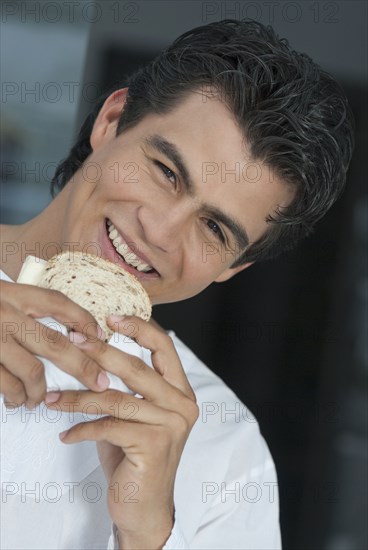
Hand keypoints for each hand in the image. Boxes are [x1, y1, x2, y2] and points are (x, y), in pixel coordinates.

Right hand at [0, 280, 109, 408]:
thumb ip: (22, 309)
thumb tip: (61, 331)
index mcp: (13, 295)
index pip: (57, 303)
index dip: (83, 320)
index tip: (100, 337)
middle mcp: (5, 314)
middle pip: (55, 343)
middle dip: (83, 367)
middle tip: (100, 383)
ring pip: (33, 371)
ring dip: (41, 391)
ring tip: (40, 398)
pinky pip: (8, 385)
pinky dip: (16, 397)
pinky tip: (18, 400)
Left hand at [45, 316, 198, 549]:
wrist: (146, 507)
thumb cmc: (137, 457)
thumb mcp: (137, 416)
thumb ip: (128, 388)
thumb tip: (94, 355)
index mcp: (181, 392)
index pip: (165, 347)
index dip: (139, 327)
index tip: (110, 316)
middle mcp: (182, 405)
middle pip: (137, 368)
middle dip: (100, 351)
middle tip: (73, 341)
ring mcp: (171, 425)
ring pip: (116, 398)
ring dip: (78, 397)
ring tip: (53, 398)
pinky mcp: (153, 445)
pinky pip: (108, 426)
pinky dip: (82, 429)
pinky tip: (67, 435)